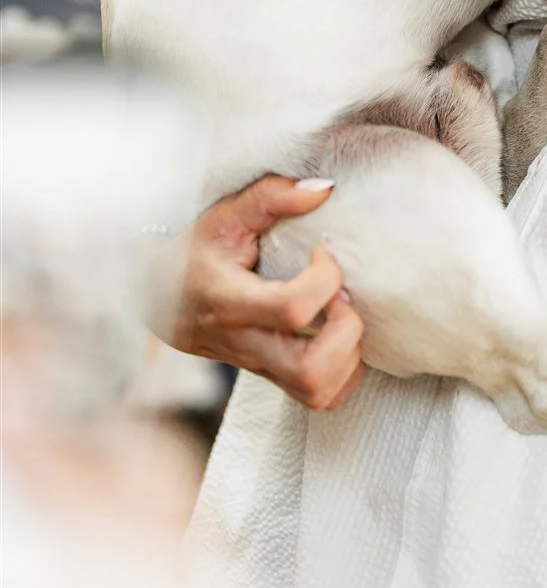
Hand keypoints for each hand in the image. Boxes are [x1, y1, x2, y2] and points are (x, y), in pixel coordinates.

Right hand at [149, 175, 363, 411]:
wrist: (156, 295)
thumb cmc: (195, 250)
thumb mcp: (225, 214)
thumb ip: (272, 197)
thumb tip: (324, 190)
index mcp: (227, 301)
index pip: (289, 309)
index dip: (323, 279)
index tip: (322, 251)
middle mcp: (243, 343)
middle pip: (309, 370)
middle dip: (347, 332)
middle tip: (342, 296)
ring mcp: (257, 366)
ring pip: (317, 392)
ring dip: (349, 356)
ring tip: (341, 316)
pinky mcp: (269, 376)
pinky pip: (318, 397)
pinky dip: (343, 372)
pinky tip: (337, 335)